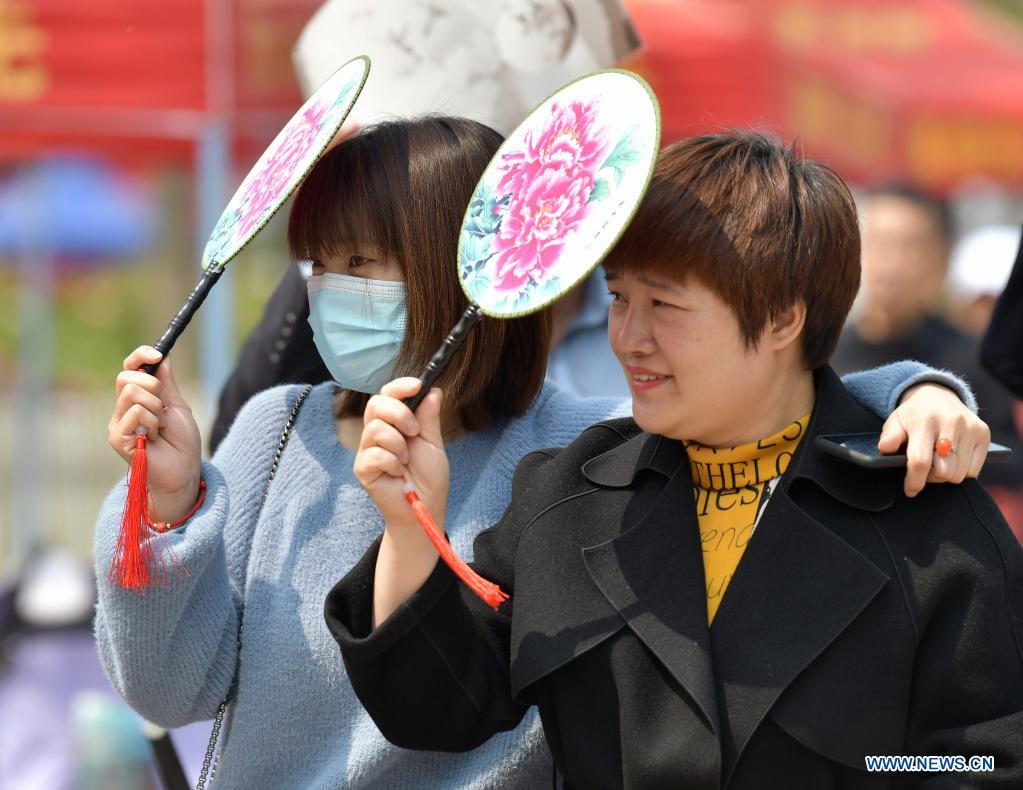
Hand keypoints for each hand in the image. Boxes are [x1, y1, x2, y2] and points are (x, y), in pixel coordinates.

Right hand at [107, 346, 201, 520]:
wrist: (183, 470)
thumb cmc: (181, 442)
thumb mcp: (178, 406)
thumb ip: (167, 384)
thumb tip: (161, 358)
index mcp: (137, 398)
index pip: (129, 368)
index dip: (140, 356)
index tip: (157, 355)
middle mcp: (123, 409)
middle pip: (127, 377)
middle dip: (154, 387)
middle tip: (164, 409)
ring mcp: (118, 423)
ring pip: (132, 393)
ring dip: (156, 408)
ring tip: (161, 427)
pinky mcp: (117, 437)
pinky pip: (135, 413)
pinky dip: (153, 422)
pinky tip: (154, 438)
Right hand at [353, 377, 449, 532]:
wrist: (425, 507)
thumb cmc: (428, 477)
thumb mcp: (433, 442)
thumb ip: (429, 418)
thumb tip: (433, 390)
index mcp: (394, 423)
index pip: (387, 395)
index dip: (399, 386)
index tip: (417, 385)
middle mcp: (377, 433)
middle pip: (376, 404)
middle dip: (399, 413)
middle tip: (415, 431)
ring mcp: (367, 450)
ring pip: (375, 429)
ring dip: (398, 444)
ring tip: (406, 460)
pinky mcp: (363, 468)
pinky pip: (374, 454)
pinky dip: (392, 462)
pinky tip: (398, 473)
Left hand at [879, 382, 990, 496]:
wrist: (938, 395)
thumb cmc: (914, 414)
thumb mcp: (895, 421)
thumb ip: (889, 437)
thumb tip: (885, 449)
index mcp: (924, 420)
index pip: (920, 460)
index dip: (914, 480)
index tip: (910, 490)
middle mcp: (951, 422)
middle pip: (945, 472)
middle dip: (931, 477)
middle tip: (924, 470)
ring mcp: (970, 428)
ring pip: (960, 474)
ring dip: (946, 475)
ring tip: (936, 463)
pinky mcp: (983, 434)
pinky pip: (974, 470)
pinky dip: (961, 471)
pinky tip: (951, 459)